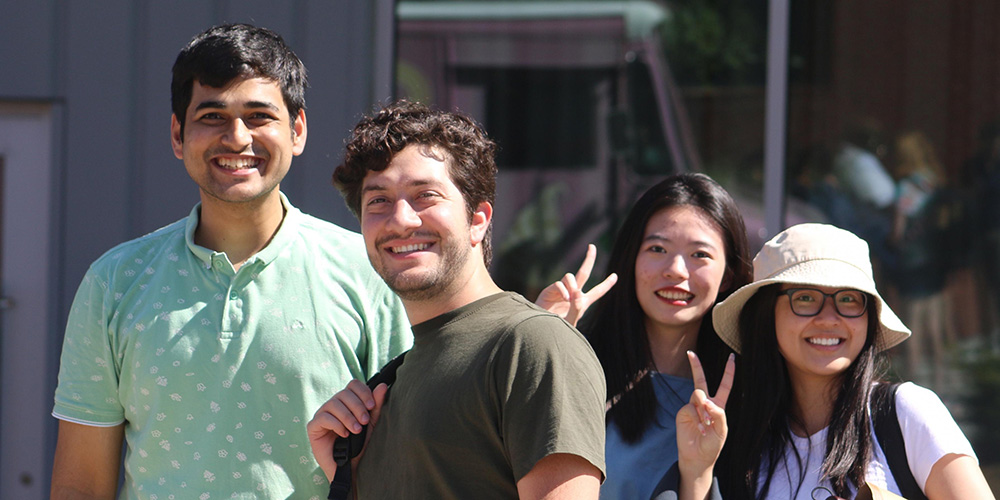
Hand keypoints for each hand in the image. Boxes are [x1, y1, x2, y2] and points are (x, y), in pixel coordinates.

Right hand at [307, 379, 387, 480]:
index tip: (372, 406)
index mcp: (347, 401)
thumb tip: (382, 385)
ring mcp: (322, 414)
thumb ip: (376, 406)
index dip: (363, 392)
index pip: (353, 384)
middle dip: (357, 407)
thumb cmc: (358, 444)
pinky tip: (344, 434)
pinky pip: (323, 418)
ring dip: (348, 417)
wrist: (349, 467)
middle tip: (365, 421)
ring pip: (333, 404)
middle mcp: (333, 404)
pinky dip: (336, 425)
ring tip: (356, 431)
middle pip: (344, 393)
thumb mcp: (370, 424)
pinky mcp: (313, 426)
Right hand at [534, 244, 617, 326]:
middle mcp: (573, 294)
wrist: (540, 332)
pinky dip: (564, 290)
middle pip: (584, 273)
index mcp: (582, 302)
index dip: (607, 284)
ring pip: (571, 276)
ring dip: (573, 285)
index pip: (598, 291)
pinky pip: (559, 284)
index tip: (616, 276)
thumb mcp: (571, 321)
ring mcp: (561, 291)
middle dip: (588, 260)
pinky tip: (565, 299)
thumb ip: (577, 308)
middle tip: (592, 246)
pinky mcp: (550, 291)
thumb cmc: (557, 330)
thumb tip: (579, 291)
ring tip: (570, 298)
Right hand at [676, 351, 733, 494]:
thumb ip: (718, 412)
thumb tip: (705, 399)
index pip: (724, 385)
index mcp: (718, 406)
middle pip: (701, 380)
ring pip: (698, 395)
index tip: (732, 357)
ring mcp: (693, 407)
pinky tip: (700, 428)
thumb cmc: (713, 445)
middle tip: (690, 353)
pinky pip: (691, 407)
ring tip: (707, 424)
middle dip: (696, 366)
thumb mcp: (722, 430)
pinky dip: (697, 417)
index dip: (728, 372)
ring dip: (704, 409)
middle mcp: (705, 404)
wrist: (697, 458)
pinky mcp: (683, 413)